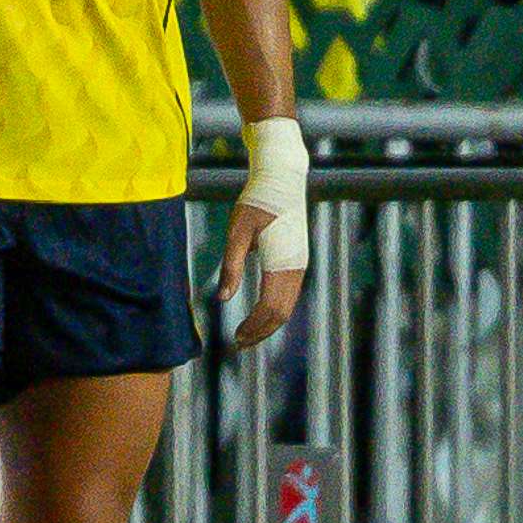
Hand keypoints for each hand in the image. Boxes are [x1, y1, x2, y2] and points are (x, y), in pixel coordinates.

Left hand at [215, 196, 305, 349]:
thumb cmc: (256, 202)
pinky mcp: (299, 259)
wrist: (283, 179)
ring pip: (289, 304)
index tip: (235, 337)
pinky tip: (259, 312)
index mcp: (281, 261)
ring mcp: (301, 262)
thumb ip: (231, 266)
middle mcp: (296, 266)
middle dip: (261, 331)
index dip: (253, 326)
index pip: (270, 307)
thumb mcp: (237, 232)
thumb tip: (222, 299)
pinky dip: (275, 309)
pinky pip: (290, 293)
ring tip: (247, 332)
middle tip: (238, 343)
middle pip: (282, 312)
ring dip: (269, 322)